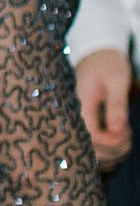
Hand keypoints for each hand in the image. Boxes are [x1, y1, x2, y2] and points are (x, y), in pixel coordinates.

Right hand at [77, 46, 132, 168]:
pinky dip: (107, 150)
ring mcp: (77, 119)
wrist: (96, 53)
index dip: (111, 141)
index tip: (127, 132)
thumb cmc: (108, 64)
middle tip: (129, 134)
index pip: (91, 135)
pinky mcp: (82, 121)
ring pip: (91, 150)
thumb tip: (117, 129)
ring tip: (126, 136)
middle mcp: (75, 114)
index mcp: (81, 103)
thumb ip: (117, 104)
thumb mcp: (117, 80)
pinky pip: (91, 145)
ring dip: (112, 152)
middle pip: (90, 147)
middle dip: (114, 148)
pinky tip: (118, 140)